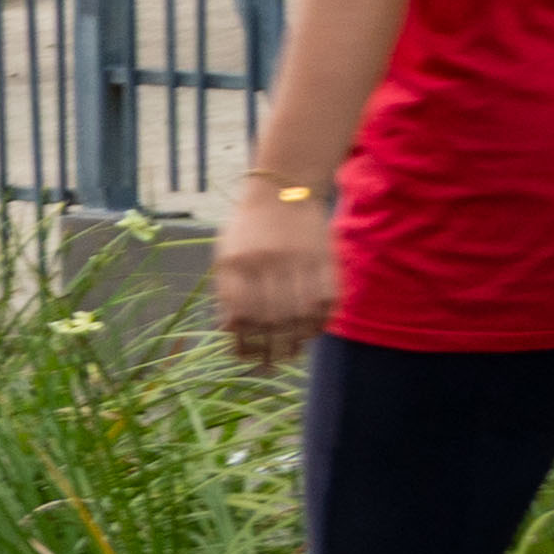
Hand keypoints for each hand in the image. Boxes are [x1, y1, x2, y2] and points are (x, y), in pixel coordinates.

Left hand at [214, 182, 336, 368]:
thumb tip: (231, 333)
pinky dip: (321, 321)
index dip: (244, 341)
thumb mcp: (226, 254)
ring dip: (297, 340)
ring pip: (301, 314)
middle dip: (271, 347)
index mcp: (236, 262)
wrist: (283, 191)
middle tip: (272, 361)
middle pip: (272, 319)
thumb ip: (227, 292)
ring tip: (292, 351)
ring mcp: (298, 259)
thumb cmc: (249, 230)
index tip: (246, 355)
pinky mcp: (325, 258)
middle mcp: (266, 261)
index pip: (241, 315)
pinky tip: (313, 331)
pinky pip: (327, 300)